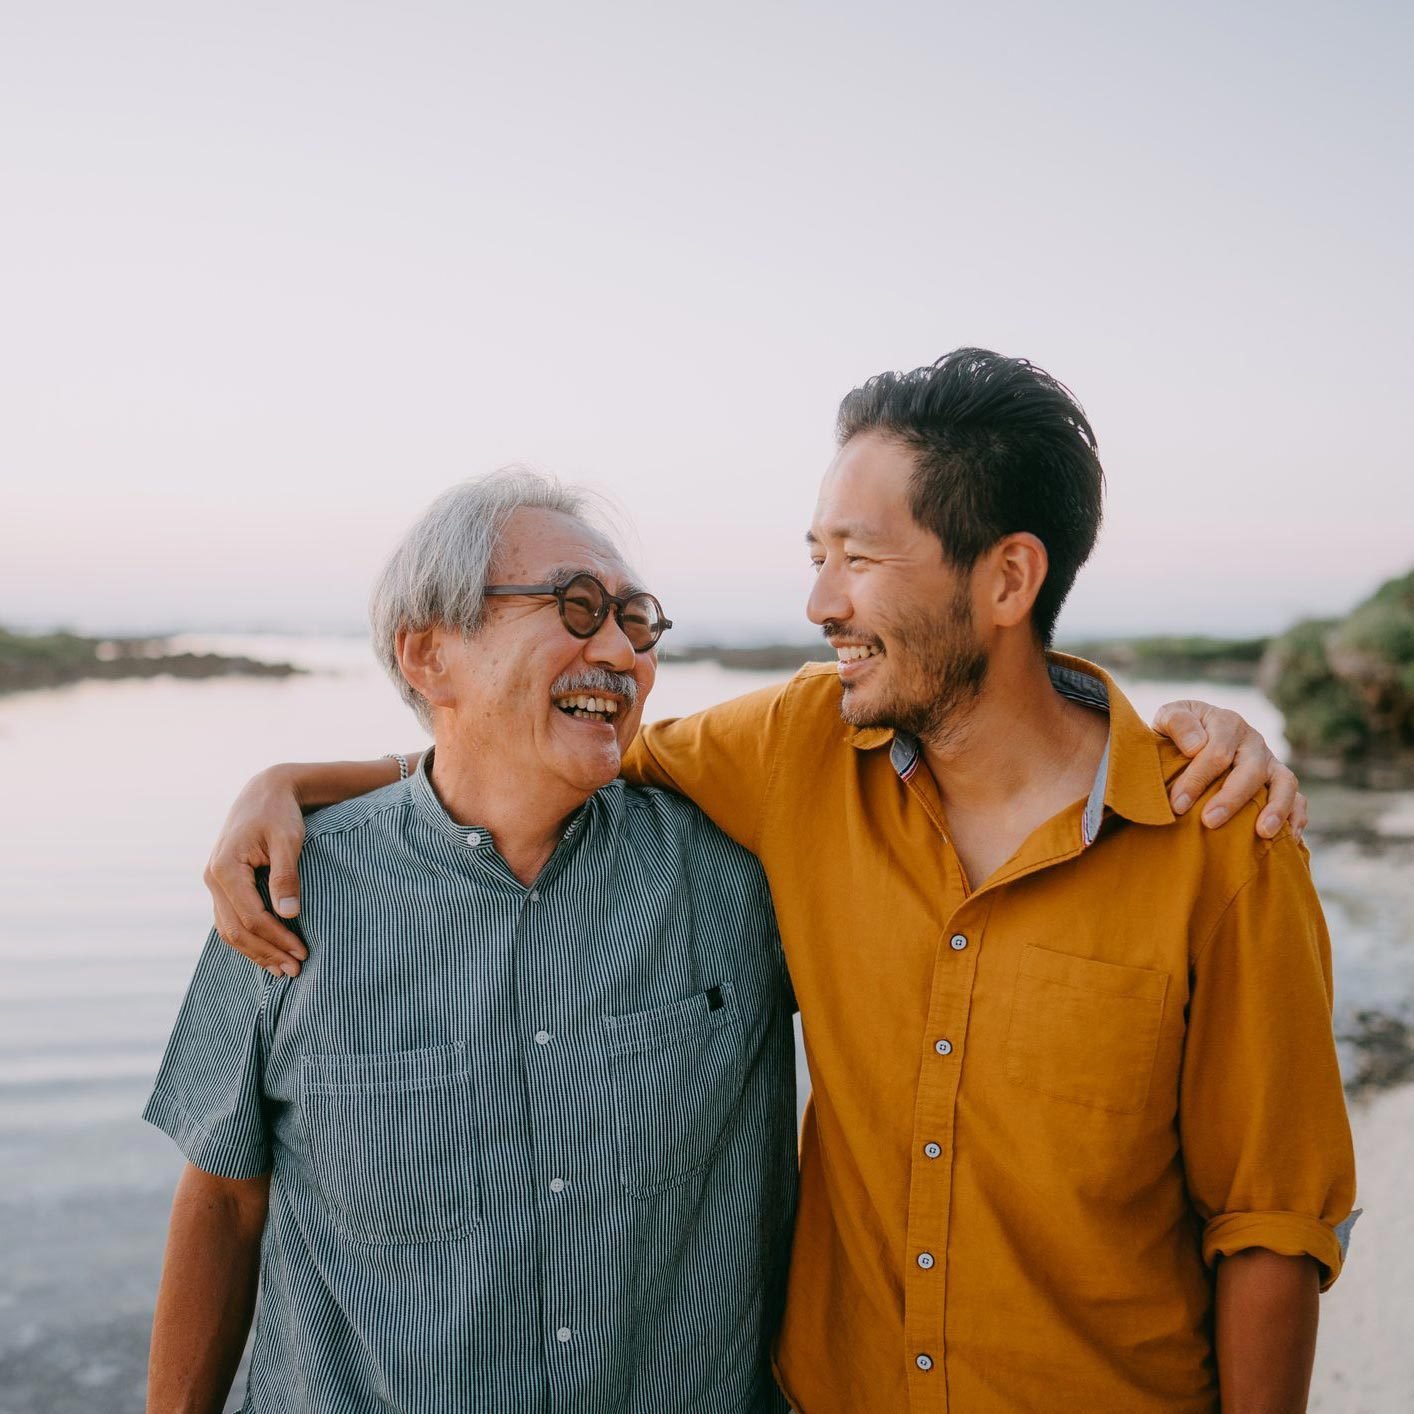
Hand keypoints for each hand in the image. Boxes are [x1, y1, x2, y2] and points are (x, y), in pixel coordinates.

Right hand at [204, 766, 309, 975]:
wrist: (265, 792)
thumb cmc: (280, 814)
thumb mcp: (288, 840)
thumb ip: (286, 877)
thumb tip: (289, 915)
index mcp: (226, 868)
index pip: (251, 917)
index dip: (277, 939)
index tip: (302, 953)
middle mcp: (212, 878)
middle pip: (236, 930)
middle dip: (267, 953)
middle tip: (296, 970)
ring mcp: (214, 883)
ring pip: (229, 930)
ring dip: (256, 952)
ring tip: (284, 970)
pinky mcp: (222, 885)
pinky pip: (230, 920)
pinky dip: (248, 939)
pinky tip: (268, 953)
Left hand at [1151, 700, 1307, 840]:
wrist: (1192, 734)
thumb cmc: (1177, 732)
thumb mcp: (1168, 717)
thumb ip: (1177, 722)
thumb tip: (1194, 746)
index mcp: (1226, 723)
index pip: (1216, 752)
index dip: (1197, 779)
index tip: (1178, 805)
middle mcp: (1253, 741)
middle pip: (1251, 769)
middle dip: (1231, 798)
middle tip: (1209, 822)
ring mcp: (1269, 761)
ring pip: (1284, 782)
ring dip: (1276, 808)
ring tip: (1262, 832)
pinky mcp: (1279, 781)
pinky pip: (1297, 798)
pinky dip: (1296, 816)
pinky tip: (1289, 837)